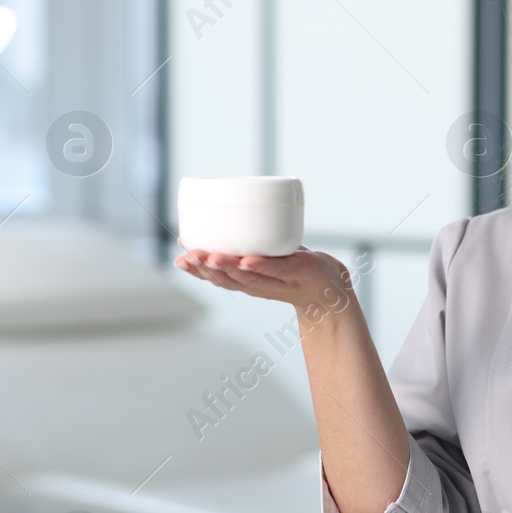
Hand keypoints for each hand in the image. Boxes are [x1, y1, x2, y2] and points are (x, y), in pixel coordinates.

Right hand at [173, 239, 353, 309]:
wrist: (331, 288)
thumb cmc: (293, 267)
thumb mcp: (264, 254)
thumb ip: (239, 241)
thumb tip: (204, 225)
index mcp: (247, 282)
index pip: (217, 279)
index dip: (197, 272)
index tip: (180, 260)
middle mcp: (259, 285)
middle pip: (228, 280)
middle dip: (206, 269)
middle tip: (190, 257)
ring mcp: (279, 280)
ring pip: (249, 277)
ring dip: (228, 268)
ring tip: (211, 257)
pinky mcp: (300, 271)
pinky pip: (278, 269)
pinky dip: (262, 265)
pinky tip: (248, 261)